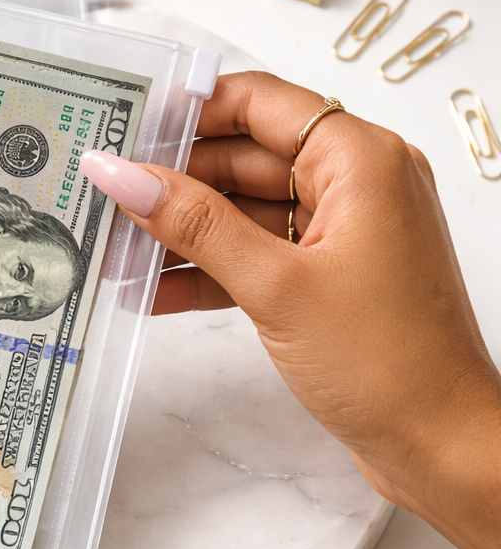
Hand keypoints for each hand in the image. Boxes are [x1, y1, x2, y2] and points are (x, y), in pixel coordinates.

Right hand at [82, 72, 500, 548]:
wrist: (439, 445)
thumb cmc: (389, 363)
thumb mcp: (275, 285)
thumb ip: (194, 224)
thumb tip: (125, 175)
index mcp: (360, 161)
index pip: (260, 103)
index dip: (190, 109)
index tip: (129, 125)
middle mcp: (354, 185)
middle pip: (244, 157)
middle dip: (175, 180)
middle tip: (109, 193)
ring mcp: (339, 233)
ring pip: (243, 211)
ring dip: (184, 231)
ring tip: (118, 245)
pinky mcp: (324, 276)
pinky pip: (254, 254)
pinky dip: (208, 268)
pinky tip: (153, 288)